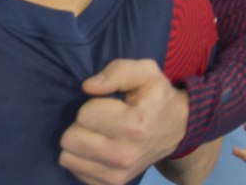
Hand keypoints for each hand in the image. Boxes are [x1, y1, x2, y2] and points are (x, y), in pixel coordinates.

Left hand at [59, 59, 188, 184]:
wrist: (178, 129)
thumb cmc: (155, 97)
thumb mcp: (145, 72)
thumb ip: (117, 72)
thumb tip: (88, 86)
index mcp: (133, 125)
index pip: (84, 115)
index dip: (92, 105)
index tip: (108, 105)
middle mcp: (124, 155)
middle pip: (71, 139)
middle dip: (80, 125)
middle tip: (99, 121)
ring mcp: (118, 174)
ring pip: (67, 157)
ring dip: (78, 143)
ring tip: (98, 135)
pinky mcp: (112, 184)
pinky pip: (75, 171)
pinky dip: (81, 159)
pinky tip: (97, 150)